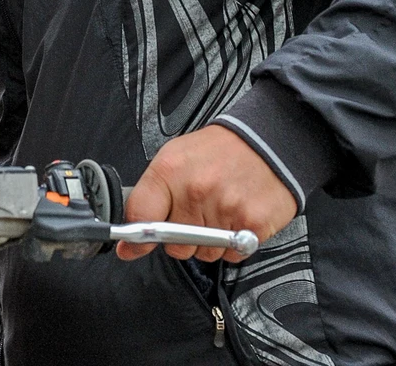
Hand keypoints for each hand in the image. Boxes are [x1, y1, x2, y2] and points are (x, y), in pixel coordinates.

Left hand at [117, 124, 295, 263]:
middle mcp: (196, 191)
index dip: (136, 239)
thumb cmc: (218, 151)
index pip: (141, 217)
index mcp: (171, 171)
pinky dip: (234, 243)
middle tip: (198, 212)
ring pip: (204, 253)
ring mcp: (225, 208)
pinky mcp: (252, 225)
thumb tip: (129, 244)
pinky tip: (237, 217)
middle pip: (175, 247)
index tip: (134, 245)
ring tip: (220, 209)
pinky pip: (232, 255)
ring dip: (210, 241)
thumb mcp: (175, 158)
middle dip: (183, 238)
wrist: (266, 141)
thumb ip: (148, 197)